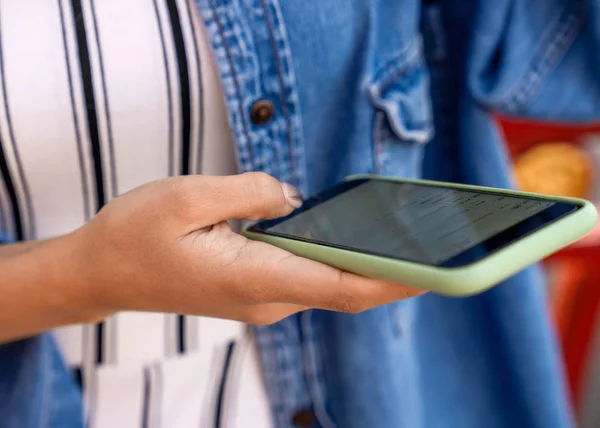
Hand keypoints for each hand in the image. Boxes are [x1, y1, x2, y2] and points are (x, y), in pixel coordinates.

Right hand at [68, 172, 424, 324]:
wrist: (103, 273)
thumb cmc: (136, 235)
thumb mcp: (187, 195)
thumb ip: (251, 191)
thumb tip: (294, 197)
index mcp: (252, 277)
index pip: (343, 286)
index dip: (396, 280)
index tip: (440, 271)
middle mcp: (266, 298)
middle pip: (345, 287)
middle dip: (395, 269)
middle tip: (441, 242)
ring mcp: (262, 299)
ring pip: (329, 283)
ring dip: (368, 263)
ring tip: (406, 234)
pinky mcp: (257, 290)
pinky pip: (309, 276)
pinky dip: (337, 260)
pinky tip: (352, 237)